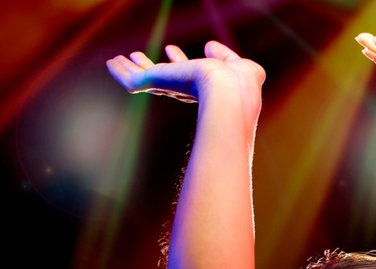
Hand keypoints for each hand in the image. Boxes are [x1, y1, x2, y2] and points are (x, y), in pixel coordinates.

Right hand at [106, 41, 264, 109]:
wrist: (228, 91)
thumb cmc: (240, 83)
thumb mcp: (239, 65)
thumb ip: (225, 55)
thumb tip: (210, 46)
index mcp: (204, 87)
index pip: (188, 74)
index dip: (179, 61)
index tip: (172, 49)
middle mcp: (185, 90)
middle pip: (162, 79)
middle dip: (151, 67)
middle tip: (137, 56)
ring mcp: (169, 88)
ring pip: (145, 79)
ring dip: (131, 69)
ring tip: (118, 59)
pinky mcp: (156, 84)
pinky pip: (132, 80)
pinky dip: (120, 73)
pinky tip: (112, 63)